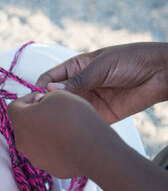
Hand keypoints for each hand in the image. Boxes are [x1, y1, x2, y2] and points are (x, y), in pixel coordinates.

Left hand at [7, 90, 122, 177]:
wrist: (95, 149)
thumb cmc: (75, 118)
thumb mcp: (58, 94)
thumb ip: (43, 97)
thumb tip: (40, 104)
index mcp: (19, 119)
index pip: (15, 105)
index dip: (28, 99)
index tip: (42, 97)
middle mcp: (21, 140)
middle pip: (24, 125)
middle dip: (36, 117)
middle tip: (55, 112)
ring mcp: (34, 157)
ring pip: (36, 141)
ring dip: (45, 133)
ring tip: (65, 128)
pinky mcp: (49, 168)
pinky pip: (49, 154)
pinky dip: (56, 148)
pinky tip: (70, 142)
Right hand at [36, 42, 167, 123]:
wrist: (161, 73)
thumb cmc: (130, 60)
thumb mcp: (100, 66)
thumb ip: (77, 80)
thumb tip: (48, 89)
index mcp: (75, 68)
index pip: (49, 78)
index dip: (39, 87)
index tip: (34, 98)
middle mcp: (79, 85)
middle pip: (54, 96)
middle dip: (45, 105)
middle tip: (38, 115)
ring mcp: (89, 100)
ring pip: (67, 110)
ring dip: (58, 117)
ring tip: (51, 124)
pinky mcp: (101, 115)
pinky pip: (84, 121)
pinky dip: (75, 126)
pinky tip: (68, 130)